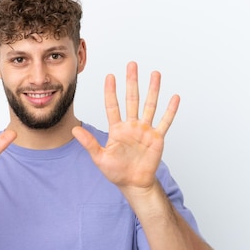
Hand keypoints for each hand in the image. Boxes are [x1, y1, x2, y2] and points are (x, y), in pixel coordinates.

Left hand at [72, 61, 178, 192]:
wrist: (133, 183)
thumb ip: (89, 143)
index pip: (113, 105)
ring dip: (153, 90)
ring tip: (155, 74)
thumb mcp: (99, 158)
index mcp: (117, 129)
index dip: (111, 91)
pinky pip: (165, 122)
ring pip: (150, 105)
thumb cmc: (116, 172)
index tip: (110, 76)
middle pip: (132, 99)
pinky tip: (174, 97)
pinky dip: (170, 110)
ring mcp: (145, 130)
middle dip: (132, 82)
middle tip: (132, 65)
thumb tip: (75, 130)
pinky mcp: (157, 138)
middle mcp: (131, 126)